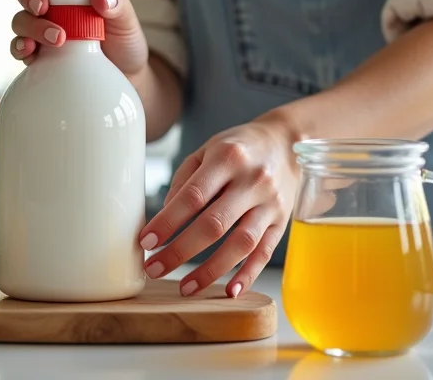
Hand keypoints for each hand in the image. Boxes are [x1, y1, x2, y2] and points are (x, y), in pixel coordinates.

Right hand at [9, 0, 148, 76]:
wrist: (125, 78)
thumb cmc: (123, 41)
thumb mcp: (126, 20)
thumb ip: (117, 4)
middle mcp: (52, 7)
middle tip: (43, 7)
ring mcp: (42, 31)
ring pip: (21, 20)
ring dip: (31, 27)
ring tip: (56, 38)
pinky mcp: (39, 55)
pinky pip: (20, 48)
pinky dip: (21, 48)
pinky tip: (31, 52)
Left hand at [137, 114, 301, 297]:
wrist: (286, 142)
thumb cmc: (238, 147)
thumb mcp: (207, 150)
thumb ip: (184, 182)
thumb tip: (164, 219)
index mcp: (227, 158)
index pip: (192, 196)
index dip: (167, 222)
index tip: (146, 241)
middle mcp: (252, 181)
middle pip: (214, 224)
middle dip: (180, 251)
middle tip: (154, 269)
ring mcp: (270, 204)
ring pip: (240, 244)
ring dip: (210, 270)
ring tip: (185, 287)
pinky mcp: (282, 222)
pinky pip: (265, 253)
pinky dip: (247, 275)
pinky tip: (229, 292)